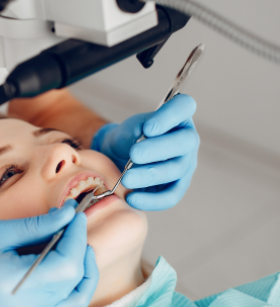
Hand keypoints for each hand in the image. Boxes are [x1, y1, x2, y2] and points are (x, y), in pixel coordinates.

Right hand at [0, 200, 98, 306]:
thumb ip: (36, 225)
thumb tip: (67, 215)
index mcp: (16, 283)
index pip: (66, 264)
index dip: (77, 235)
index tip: (75, 212)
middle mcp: (28, 305)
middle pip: (74, 277)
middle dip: (80, 243)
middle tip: (71, 219)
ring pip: (77, 292)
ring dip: (82, 263)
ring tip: (71, 238)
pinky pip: (66, 300)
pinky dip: (75, 279)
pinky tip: (66, 257)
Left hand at [91, 94, 198, 210]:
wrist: (119, 157)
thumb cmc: (129, 138)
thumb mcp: (129, 128)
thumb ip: (136, 130)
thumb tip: (142, 137)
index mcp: (178, 117)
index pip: (184, 106)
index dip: (170, 116)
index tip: (148, 127)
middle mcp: (187, 139)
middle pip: (184, 142)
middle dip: (158, 149)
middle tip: (134, 154)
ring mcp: (186, 164)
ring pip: (175, 170)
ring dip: (149, 175)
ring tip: (126, 178)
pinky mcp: (177, 186)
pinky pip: (170, 196)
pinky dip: (151, 200)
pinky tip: (131, 198)